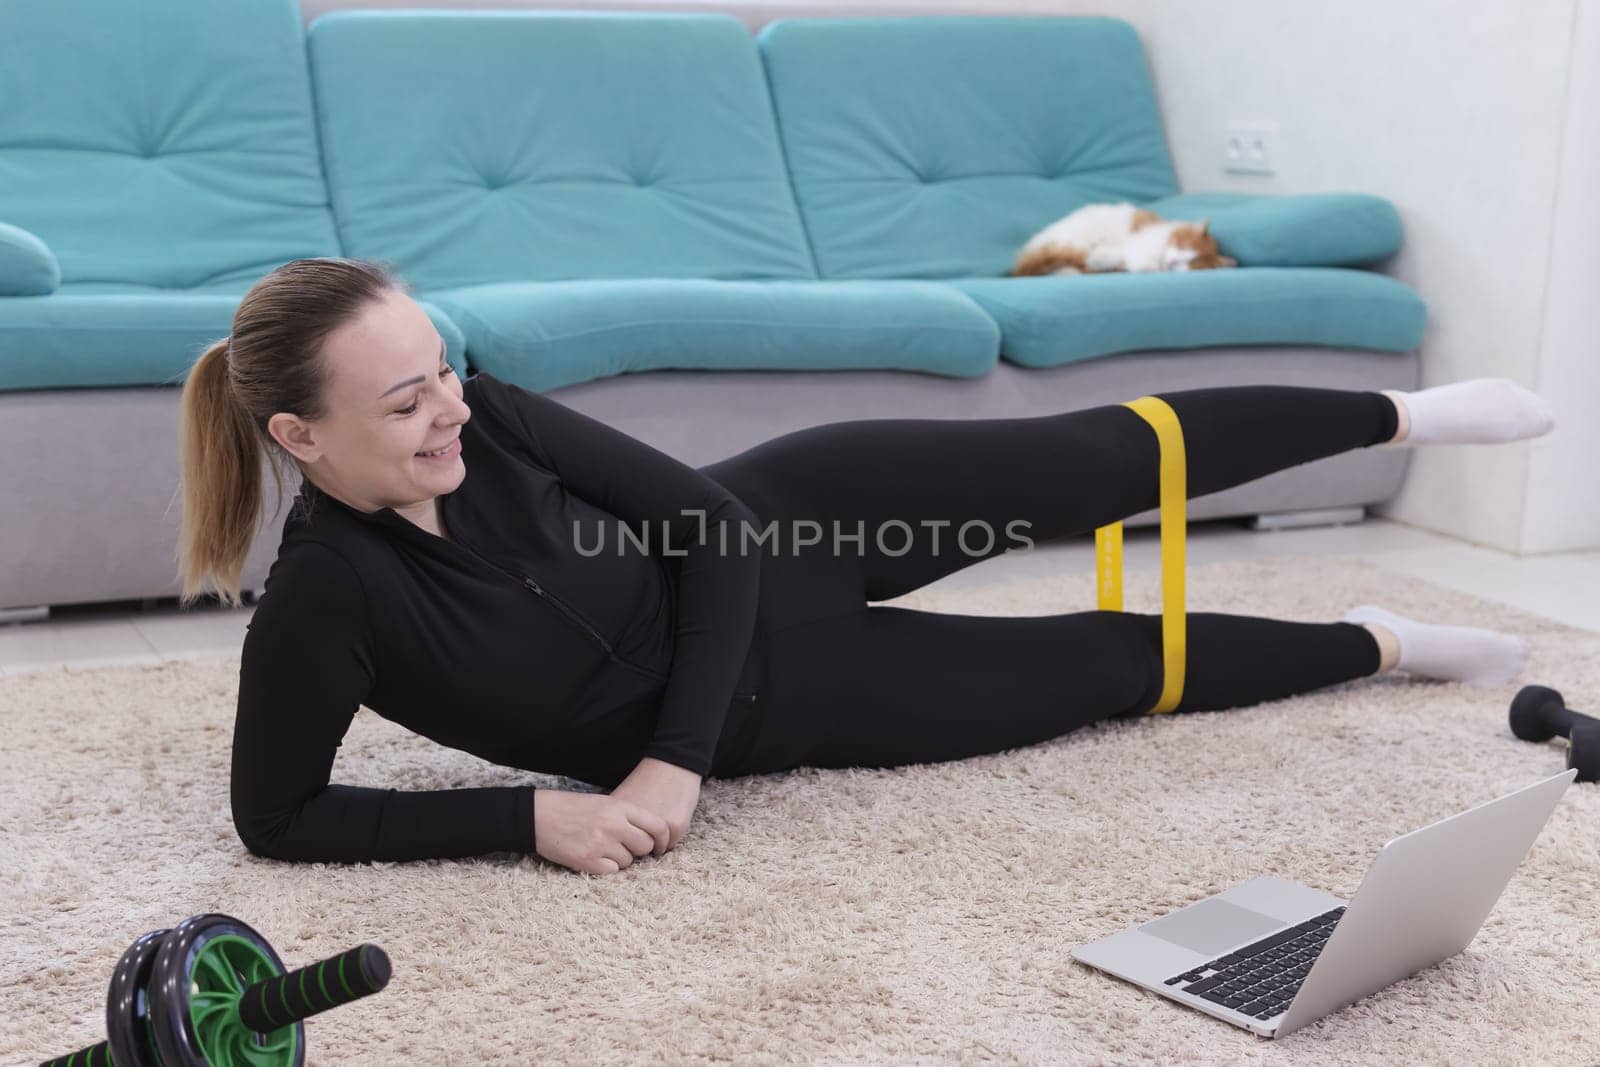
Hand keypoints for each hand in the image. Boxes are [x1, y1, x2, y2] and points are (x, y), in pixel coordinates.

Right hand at [532, 787, 670, 874]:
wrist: (538, 815)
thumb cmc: (572, 808)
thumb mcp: (604, 802)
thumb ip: (628, 816)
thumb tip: (651, 835)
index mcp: (620, 807)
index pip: (658, 826)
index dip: (662, 839)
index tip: (659, 846)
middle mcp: (613, 824)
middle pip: (645, 846)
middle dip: (639, 850)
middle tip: (625, 847)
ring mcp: (600, 843)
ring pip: (628, 861)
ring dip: (620, 859)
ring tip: (603, 848)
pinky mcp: (587, 860)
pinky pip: (612, 871)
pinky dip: (606, 868)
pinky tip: (594, 857)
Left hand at [610, 757, 702, 854]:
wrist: (672, 764)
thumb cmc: (647, 783)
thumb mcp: (623, 799)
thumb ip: (616, 821)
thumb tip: (613, 844)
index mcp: (618, 816)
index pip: (616, 846)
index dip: (624, 840)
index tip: (630, 827)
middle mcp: (635, 823)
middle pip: (635, 851)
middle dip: (640, 843)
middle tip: (646, 824)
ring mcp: (655, 825)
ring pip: (655, 850)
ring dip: (658, 841)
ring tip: (660, 818)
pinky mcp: (674, 825)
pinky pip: (671, 844)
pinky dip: (672, 836)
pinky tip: (671, 816)